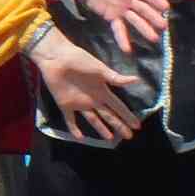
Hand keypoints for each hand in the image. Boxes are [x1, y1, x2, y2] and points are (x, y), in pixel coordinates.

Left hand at [26, 25, 147, 142]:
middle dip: (119, 125)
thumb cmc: (80, 60)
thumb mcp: (100, 69)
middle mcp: (92, 99)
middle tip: (129, 137)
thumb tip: (137, 80)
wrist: (57, 57)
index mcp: (102, 90)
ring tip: (110, 138)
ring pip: (93, 119)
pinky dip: (74, 129)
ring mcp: (79, 103)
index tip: (137, 126)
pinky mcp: (65, 104)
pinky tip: (80, 138)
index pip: (118, 106)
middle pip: (108, 115)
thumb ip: (116, 78)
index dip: (127, 116)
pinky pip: (70, 120)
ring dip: (101, 129)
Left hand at [74, 0, 166, 54]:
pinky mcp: (112, 17)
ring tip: (154, 39)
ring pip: (135, 20)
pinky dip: (123, 38)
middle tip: (163, 27)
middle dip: (153, 17)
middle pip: (144, 8)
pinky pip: (118, 29)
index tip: (166, 7)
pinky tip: (128, 50)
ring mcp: (122, 9)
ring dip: (144, 29)